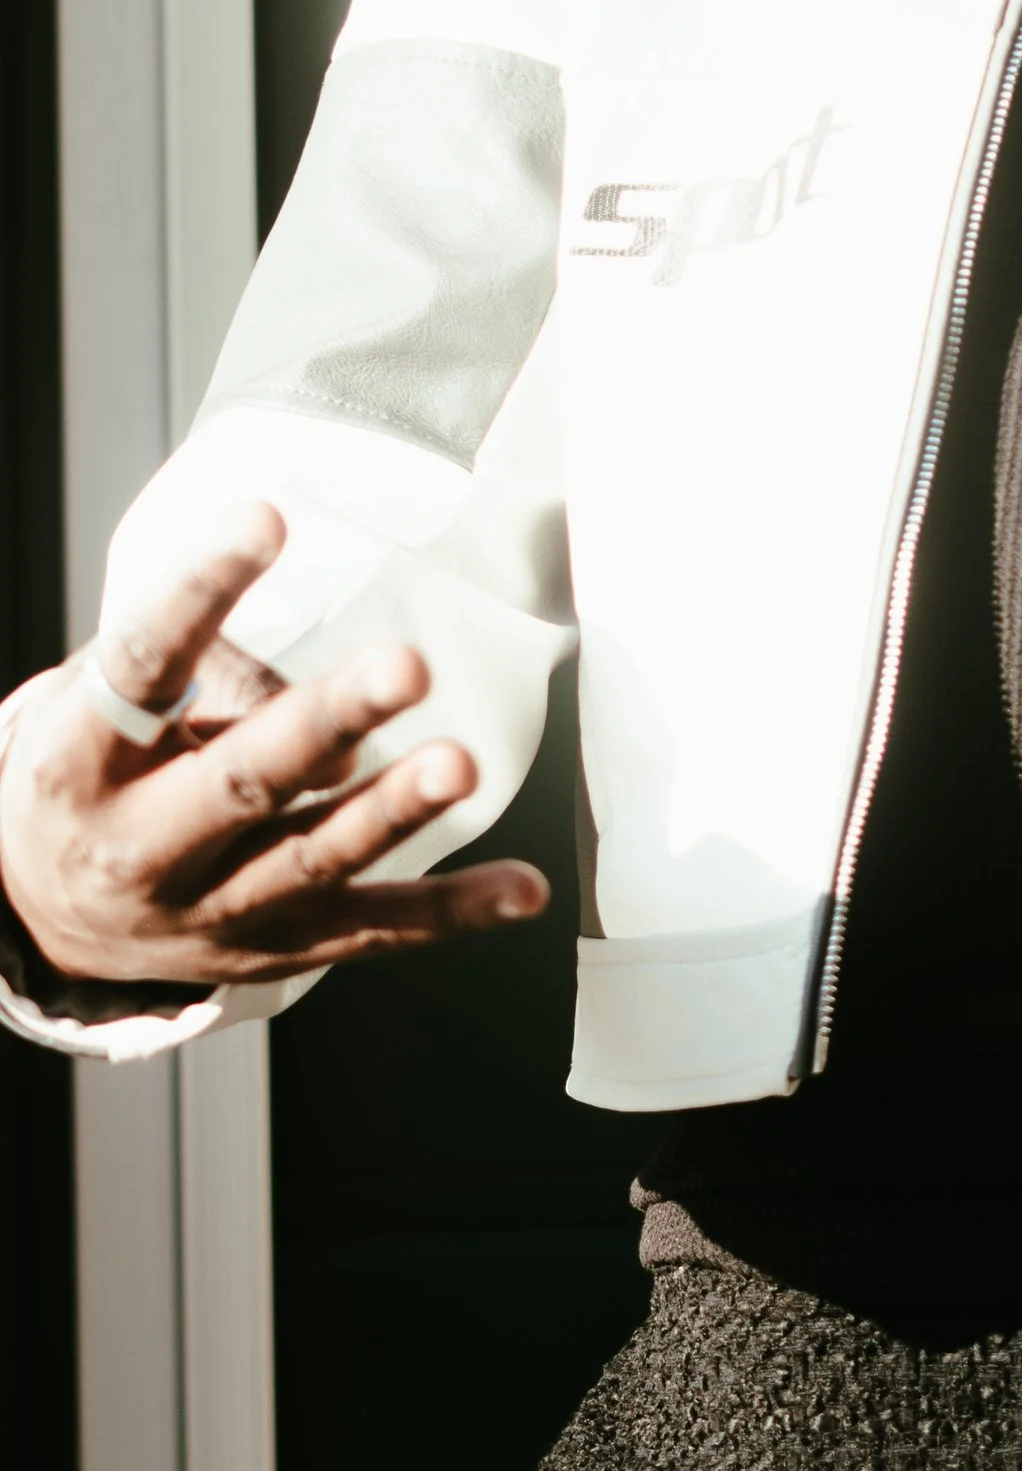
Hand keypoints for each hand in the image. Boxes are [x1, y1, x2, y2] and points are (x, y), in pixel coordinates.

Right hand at [0, 502, 547, 990]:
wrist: (38, 919)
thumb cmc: (92, 772)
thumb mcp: (96, 711)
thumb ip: (202, 680)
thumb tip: (332, 705)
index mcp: (82, 761)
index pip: (141, 663)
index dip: (203, 589)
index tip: (267, 518)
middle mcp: (141, 846)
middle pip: (241, 779)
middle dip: (326, 721)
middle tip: (405, 666)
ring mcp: (210, 911)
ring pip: (314, 859)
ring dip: (394, 811)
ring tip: (460, 763)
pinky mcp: (275, 952)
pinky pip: (373, 932)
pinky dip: (452, 912)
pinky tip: (523, 890)